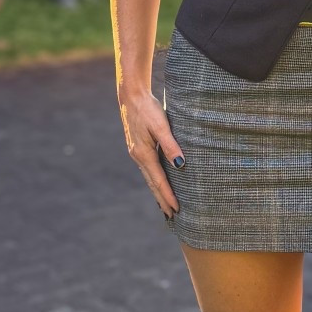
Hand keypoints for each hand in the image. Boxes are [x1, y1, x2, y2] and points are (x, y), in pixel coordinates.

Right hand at [118, 84, 184, 214]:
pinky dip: (154, 180)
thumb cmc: (148, 109)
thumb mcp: (162, 125)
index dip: (168, 196)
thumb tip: (181, 165)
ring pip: (149, 177)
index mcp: (144, 154)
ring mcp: (136, 153)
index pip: (159, 181)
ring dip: (157, 192)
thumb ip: (171, 145)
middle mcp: (138, 157)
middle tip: (172, 215)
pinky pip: (147, 169)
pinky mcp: (137, 147)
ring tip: (165, 205)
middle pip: (152, 183)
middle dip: (162, 200)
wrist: (131, 96)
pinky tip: (158, 183)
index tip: (177, 209)